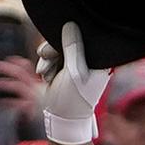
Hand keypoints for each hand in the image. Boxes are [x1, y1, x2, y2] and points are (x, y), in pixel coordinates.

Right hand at [39, 22, 114, 144]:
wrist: (62, 120)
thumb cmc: (72, 100)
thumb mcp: (73, 73)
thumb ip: (72, 48)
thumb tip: (71, 25)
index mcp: (100, 61)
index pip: (84, 37)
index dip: (66, 38)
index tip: (55, 49)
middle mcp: (90, 60)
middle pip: (67, 40)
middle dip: (52, 50)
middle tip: (44, 58)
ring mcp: (77, 64)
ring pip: (57, 48)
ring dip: (47, 60)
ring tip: (47, 75)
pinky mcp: (66, 68)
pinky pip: (52, 57)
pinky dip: (46, 66)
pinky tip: (47, 77)